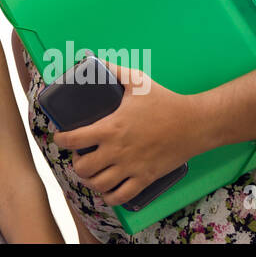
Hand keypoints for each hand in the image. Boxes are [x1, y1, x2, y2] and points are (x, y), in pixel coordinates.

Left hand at [51, 61, 202, 207]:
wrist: (195, 123)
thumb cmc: (165, 101)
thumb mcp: (137, 80)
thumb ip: (115, 70)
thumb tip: (96, 60)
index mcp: (111, 128)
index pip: (74, 139)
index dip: (61, 140)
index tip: (60, 137)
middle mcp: (117, 151)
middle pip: (83, 167)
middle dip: (76, 162)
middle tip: (79, 155)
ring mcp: (131, 167)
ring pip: (99, 185)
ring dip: (90, 180)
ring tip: (91, 172)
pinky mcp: (145, 178)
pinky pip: (121, 197)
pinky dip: (109, 196)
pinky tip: (107, 190)